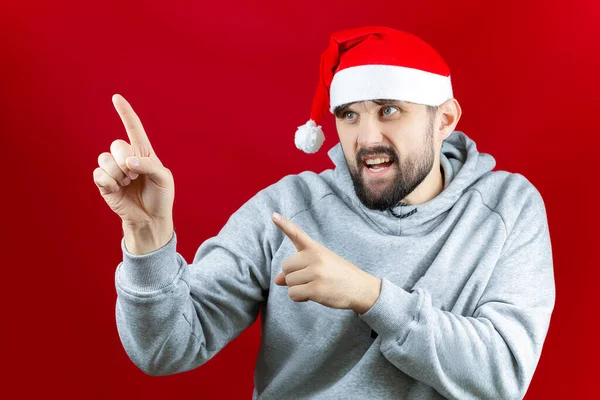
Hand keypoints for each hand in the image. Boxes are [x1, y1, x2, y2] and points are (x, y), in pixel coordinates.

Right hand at [93, 94, 174, 227]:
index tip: (116, 97)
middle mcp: (126, 158)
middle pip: (117, 144)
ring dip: (119, 174)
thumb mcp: (163, 178)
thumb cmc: (160, 197)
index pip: (134, 129)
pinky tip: (118, 190)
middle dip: (126, 160)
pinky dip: (110, 183)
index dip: (125, 113)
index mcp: (143, 153)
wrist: (150, 218)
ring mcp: (114, 170)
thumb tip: (127, 162)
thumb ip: (149, 165)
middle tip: (136, 176)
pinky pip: (98, 174)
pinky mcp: (104, 182)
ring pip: (105, 159)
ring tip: (128, 184)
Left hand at [272, 212, 380, 312]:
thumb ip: (297, 269)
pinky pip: (293, 294)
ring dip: (297, 288)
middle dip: (293, 276)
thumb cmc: (339, 275)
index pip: (297, 234)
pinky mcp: (316, 289)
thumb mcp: (320, 265)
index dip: (284, 224)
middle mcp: (314, 258)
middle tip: (310, 279)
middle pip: (285, 267)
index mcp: (316, 248)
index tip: (273, 215)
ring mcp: (315, 273)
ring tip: (314, 286)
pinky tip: (312, 295)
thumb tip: (276, 280)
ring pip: (288, 282)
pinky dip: (299, 297)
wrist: (361, 288)